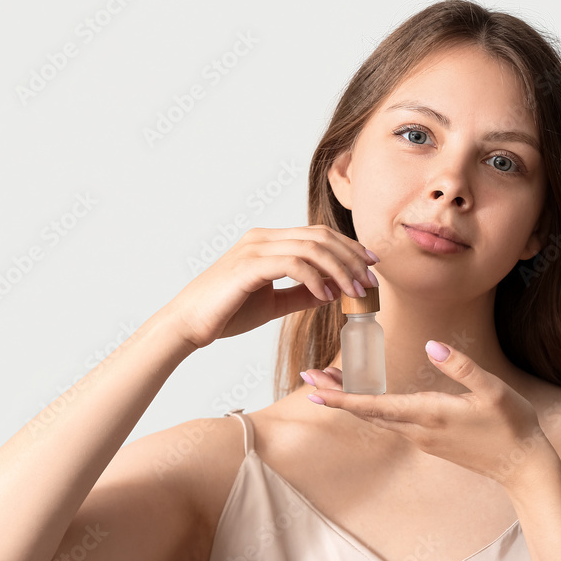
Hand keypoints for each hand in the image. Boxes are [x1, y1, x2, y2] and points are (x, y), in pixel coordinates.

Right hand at [164, 225, 378, 348]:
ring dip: (340, 270)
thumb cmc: (226, 313)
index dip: (349, 247)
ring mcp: (254, 248)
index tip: (371, 265)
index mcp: (268, 241)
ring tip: (355, 292)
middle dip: (352, 257)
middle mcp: (263, 238)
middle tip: (371, 281)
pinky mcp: (248, 266)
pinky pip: (293, 264)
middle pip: (320, 236)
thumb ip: (301, 293)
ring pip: (312, 248)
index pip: (318, 234)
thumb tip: (332, 291)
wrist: (188, 325)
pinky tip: (327, 296)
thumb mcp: (272, 303)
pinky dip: (316, 278)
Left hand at [303, 341, 556, 490]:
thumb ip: (460, 367)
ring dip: (352, 401)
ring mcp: (423, 438)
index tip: (317, 390)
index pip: (377, 406)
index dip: (345, 397)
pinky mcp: (430, 440)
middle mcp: (419, 430)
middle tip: (308, 378)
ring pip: (378, 418)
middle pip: (369, 412)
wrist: (523, 465)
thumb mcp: (492, 389)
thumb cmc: (511, 424)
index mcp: (430, 414)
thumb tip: (432, 345)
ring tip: (329, 383)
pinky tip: (369, 397)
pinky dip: (373, 408)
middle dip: (337, 395)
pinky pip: (392, 422)